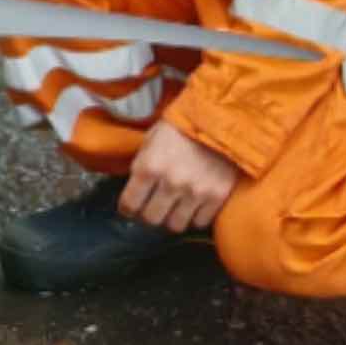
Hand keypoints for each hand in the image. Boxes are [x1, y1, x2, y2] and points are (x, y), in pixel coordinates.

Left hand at [116, 119, 241, 234]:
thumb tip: (134, 191)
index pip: (130, 204)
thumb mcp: (150, 140)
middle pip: (151, 219)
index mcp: (149, 167)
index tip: (130, 208)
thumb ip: (141, 166)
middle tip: (151, 208)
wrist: (218, 118)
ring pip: (175, 225)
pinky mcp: (217, 197)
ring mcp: (196, 192)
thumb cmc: (179, 127)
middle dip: (148, 215)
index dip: (127, 209)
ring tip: (173, 208)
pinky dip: (194, 217)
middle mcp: (171, 183)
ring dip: (171, 218)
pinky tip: (192, 206)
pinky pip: (199, 222)